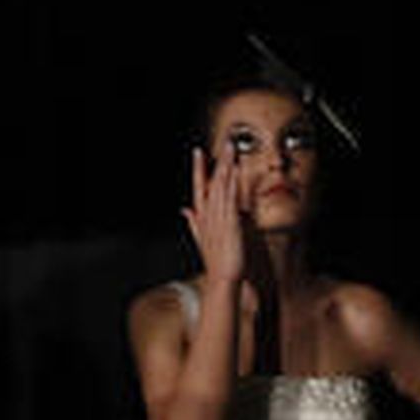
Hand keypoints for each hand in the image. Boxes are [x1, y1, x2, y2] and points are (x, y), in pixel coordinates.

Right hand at [180, 141, 245, 284]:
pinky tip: (235, 169)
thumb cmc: (215, 262)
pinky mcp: (229, 222)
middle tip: (225, 141)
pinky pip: (230, 197)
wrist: (221, 279)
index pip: (199, 188)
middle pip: (211, 182)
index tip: (198, 152)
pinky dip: (232, 182)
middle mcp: (208, 214)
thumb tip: (184, 209)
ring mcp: (218, 217)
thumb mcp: (201, 239)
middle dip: (218, 161)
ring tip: (232, 147)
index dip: (199, 169)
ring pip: (222, 185)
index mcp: (202, 217)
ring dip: (227, 165)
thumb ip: (193, 222)